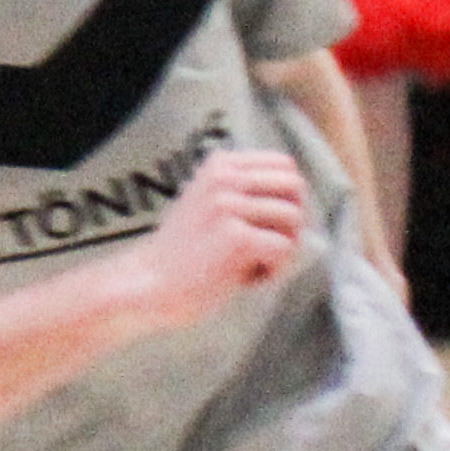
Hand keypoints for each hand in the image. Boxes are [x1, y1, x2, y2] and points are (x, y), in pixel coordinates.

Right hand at [117, 150, 309, 326]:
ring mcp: (228, 205)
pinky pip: (284, 248)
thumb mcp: (215, 204)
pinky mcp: (236, 237)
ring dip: (282, 249)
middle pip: (296, 187)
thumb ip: (249, 193)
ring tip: (251, 264)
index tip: (269, 225)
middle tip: (267, 247)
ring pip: (294, 218)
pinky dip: (274, 270)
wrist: (148, 285)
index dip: (289, 198)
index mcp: (221, 165)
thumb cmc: (187, 252)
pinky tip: (246, 278)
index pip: (285, 165)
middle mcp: (224, 178)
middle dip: (291, 221)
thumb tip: (301, 199)